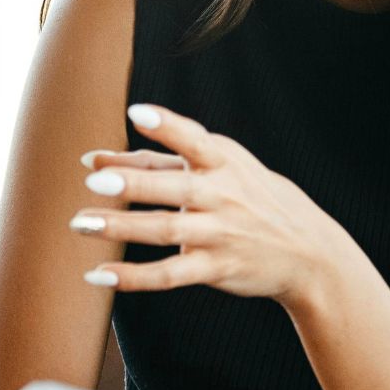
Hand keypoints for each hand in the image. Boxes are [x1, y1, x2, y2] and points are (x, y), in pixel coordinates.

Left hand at [74, 103, 352, 302]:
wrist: (308, 252)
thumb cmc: (251, 198)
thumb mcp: (220, 168)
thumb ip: (156, 161)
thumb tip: (94, 160)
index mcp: (223, 161)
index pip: (193, 140)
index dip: (167, 126)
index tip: (136, 113)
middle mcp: (221, 195)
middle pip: (173, 187)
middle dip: (133, 183)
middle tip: (94, 181)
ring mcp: (218, 233)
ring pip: (164, 230)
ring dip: (120, 228)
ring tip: (80, 223)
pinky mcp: (215, 268)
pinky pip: (168, 275)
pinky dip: (133, 277)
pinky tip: (98, 275)